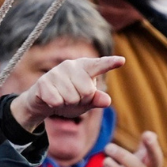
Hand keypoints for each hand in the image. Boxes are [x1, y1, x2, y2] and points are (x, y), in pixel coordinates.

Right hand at [10, 56, 124, 131]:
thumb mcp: (86, 102)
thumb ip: (97, 100)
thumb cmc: (69, 99)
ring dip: (67, 104)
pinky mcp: (44, 81)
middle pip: (87, 91)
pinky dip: (56, 105)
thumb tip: (107, 100)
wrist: (44, 102)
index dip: (110, 63)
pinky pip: (57, 101)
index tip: (122, 60)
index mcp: (85, 68)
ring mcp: (56, 72)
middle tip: (72, 97)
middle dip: (81, 101)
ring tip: (62, 97)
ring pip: (71, 98)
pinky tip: (52, 99)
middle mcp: (71, 65)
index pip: (99, 66)